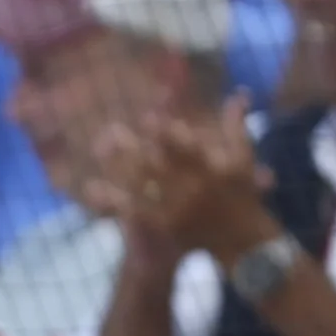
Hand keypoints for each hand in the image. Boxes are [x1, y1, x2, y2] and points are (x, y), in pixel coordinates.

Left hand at [91, 96, 275, 263]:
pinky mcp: (165, 227)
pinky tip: (92, 188)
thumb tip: (238, 93)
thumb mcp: (243, 160)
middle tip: (110, 130)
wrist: (243, 242)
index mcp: (212, 170)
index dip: (166, 133)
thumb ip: (235, 127)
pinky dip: (112, 200)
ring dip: (117, 168)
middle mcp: (192, 189)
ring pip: (141, 187)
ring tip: (98, 150)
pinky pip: (134, 212)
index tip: (147, 117)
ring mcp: (177, 210)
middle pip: (157, 165)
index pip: (186, 148)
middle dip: (134, 148)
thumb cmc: (242, 195)